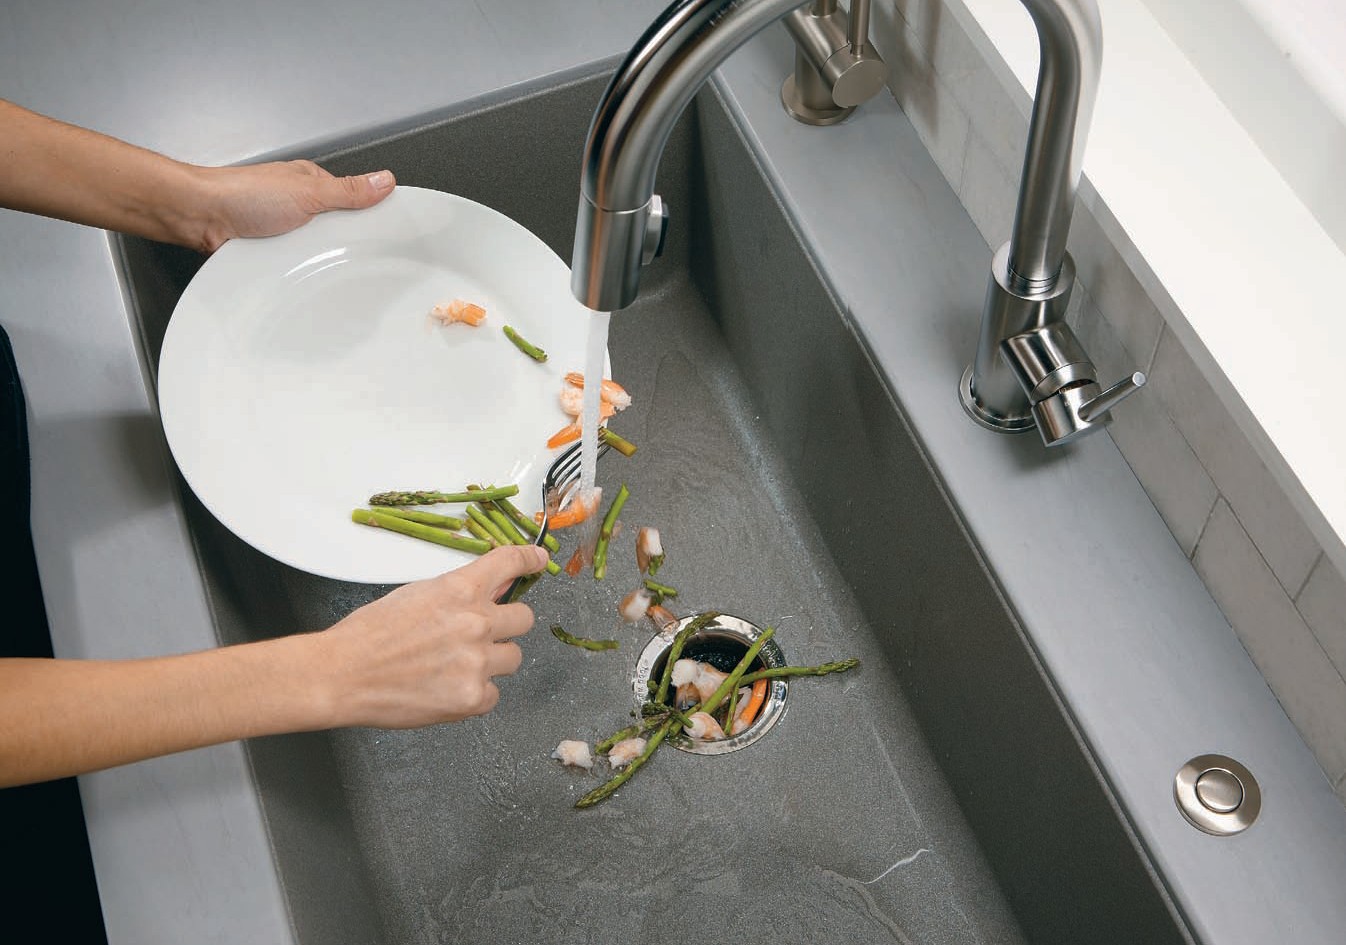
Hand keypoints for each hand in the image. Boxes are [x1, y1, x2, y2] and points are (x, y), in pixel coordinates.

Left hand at [195, 160, 395, 251]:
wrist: (198, 217)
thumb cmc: (242, 194)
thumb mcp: (307, 191)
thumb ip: (348, 190)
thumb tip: (384, 180)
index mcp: (313, 184)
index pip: (355, 202)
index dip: (371, 218)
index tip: (387, 238)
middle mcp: (300, 206)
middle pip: (338, 232)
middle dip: (343, 245)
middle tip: (346, 253)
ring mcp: (285, 231)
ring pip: (317, 252)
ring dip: (317, 260)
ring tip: (319, 266)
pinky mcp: (272, 253)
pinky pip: (296, 265)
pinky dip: (297, 270)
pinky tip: (298, 274)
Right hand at [312, 544, 548, 728]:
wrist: (341, 674)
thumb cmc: (369, 634)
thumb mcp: (416, 594)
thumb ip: (459, 593)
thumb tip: (493, 589)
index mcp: (459, 589)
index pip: (509, 562)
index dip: (529, 559)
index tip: (539, 560)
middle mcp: (476, 623)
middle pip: (524, 618)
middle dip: (506, 625)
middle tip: (481, 635)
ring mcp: (477, 662)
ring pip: (513, 658)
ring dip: (492, 661)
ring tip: (454, 666)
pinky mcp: (472, 698)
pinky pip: (494, 694)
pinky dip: (476, 694)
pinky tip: (447, 689)